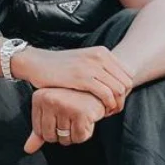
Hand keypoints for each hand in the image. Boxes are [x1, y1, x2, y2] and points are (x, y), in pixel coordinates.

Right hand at [14, 46, 132, 114]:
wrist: (36, 63)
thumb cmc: (58, 67)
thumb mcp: (82, 61)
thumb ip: (99, 68)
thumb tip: (114, 82)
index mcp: (102, 52)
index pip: (128, 73)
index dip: (125, 90)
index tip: (114, 100)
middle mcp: (99, 57)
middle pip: (127, 82)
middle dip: (123, 99)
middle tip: (112, 109)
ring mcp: (91, 66)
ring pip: (119, 89)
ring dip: (116, 105)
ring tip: (106, 112)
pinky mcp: (82, 77)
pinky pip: (106, 94)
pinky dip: (107, 106)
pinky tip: (99, 112)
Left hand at [23, 88, 105, 153]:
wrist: (98, 90)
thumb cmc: (73, 101)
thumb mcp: (52, 112)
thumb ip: (39, 131)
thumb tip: (28, 149)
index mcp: (39, 98)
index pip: (38, 132)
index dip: (52, 131)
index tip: (61, 118)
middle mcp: (50, 100)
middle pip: (50, 137)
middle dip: (63, 135)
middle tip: (71, 120)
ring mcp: (65, 106)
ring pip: (66, 139)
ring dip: (75, 134)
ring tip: (79, 118)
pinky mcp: (81, 113)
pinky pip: (79, 137)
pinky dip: (85, 133)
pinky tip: (87, 120)